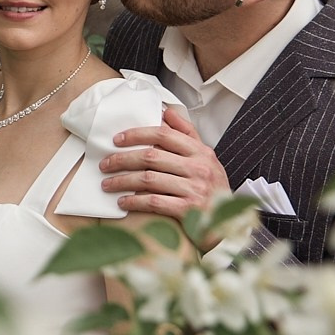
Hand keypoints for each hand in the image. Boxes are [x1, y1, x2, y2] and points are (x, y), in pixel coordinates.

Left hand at [98, 107, 230, 242]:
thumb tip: (166, 111)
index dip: (137, 134)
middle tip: (104, 164)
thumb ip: (187, 134)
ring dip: (122, 181)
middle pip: (151, 157)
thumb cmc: (212, 188)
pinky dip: (134, 201)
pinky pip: (154, 202)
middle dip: (122, 159)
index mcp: (201, 152)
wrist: (229, 223)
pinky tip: (122, 202)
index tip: (116, 140)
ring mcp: (194, 189)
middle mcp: (199, 168)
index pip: (164, 134)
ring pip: (148, 179)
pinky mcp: (189, 210)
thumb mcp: (206, 158)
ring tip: (107, 183)